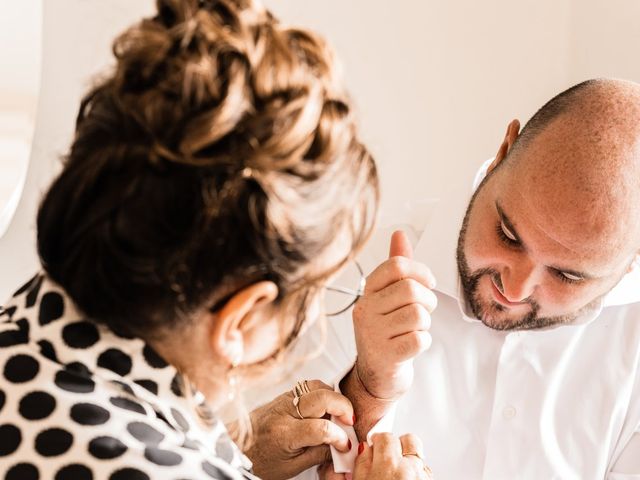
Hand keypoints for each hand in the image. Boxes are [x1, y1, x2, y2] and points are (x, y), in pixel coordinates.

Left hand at [243, 380, 353, 479]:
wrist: (235, 448)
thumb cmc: (259, 460)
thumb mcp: (291, 468)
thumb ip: (318, 455)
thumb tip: (340, 448)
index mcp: (284, 434)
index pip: (321, 428)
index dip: (339, 436)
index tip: (345, 445)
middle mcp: (283, 412)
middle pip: (322, 397)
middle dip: (343, 407)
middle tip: (349, 421)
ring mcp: (283, 400)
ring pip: (316, 385)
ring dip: (333, 397)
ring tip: (339, 414)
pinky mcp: (283, 395)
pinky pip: (308, 386)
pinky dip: (322, 393)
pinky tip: (325, 408)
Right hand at [352, 230, 436, 399]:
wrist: (376, 375)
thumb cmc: (387, 331)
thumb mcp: (387, 297)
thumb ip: (396, 267)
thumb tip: (400, 233)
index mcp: (366, 292)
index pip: (396, 266)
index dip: (420, 271)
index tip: (427, 283)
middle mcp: (365, 311)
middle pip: (410, 290)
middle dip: (427, 300)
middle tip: (424, 311)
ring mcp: (373, 335)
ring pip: (417, 314)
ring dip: (426, 323)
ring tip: (416, 329)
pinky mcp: (386, 356)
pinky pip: (419, 339)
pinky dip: (423, 342)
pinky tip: (412, 346)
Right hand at [353, 433, 431, 479]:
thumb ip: (362, 462)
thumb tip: (365, 449)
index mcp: (389, 465)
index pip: (386, 436)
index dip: (378, 440)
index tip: (374, 445)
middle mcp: (410, 469)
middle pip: (410, 440)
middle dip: (399, 443)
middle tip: (388, 455)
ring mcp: (423, 477)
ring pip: (418, 456)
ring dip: (408, 459)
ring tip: (396, 472)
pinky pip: (425, 471)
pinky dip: (416, 473)